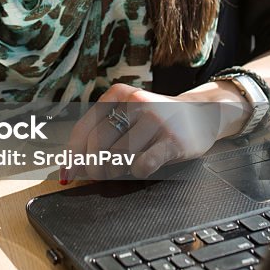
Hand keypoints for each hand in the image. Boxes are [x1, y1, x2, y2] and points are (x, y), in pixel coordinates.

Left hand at [64, 83, 227, 182]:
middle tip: (97, 176)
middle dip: (92, 166)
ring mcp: (156, 119)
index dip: (73, 154)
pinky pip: (144, 163)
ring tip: (118, 171)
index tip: (69, 172)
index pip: (84, 128)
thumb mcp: (128, 115)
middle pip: (98, 142)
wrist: (201, 114)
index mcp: (118, 94)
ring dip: (113, 171)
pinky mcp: (172, 139)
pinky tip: (139, 169)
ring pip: (118, 155)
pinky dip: (136, 172)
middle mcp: (135, 102)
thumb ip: (101, 134)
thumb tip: (70, 166)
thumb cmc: (155, 121)